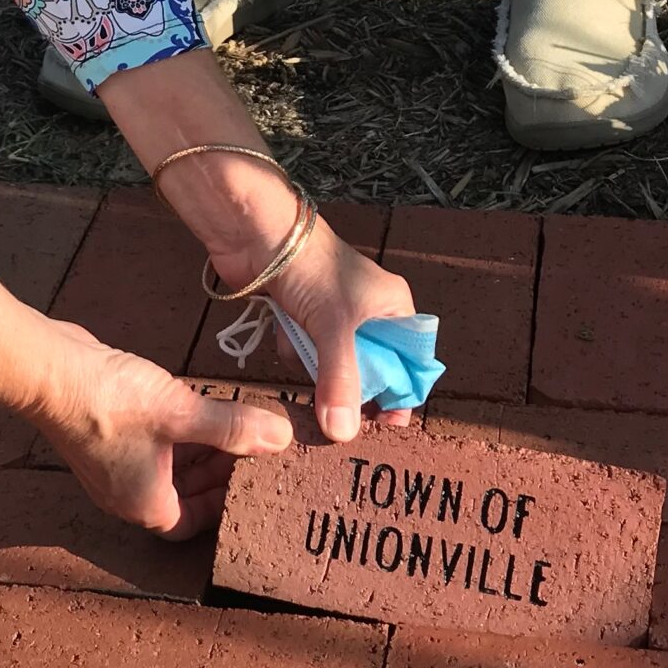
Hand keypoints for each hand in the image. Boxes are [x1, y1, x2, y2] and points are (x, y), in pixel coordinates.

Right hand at [37, 322, 294, 538]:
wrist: (50, 370)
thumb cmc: (110, 402)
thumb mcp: (182, 414)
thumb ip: (233, 427)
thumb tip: (282, 437)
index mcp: (145, 504)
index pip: (194, 524)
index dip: (225, 507)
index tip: (252, 479)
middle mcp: (126, 492)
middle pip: (184, 495)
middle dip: (218, 473)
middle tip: (252, 447)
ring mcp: (113, 462)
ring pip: (168, 466)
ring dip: (200, 449)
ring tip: (233, 423)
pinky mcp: (107, 433)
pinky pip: (151, 443)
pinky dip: (177, 431)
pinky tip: (197, 404)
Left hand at [256, 226, 419, 444]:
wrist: (257, 233)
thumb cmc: (310, 267)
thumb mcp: (333, 326)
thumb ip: (341, 380)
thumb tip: (343, 434)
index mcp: (393, 306)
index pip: (410, 361)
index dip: (400, 393)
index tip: (385, 424)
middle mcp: (370, 312)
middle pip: (370, 368)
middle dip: (348, 382)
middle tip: (335, 402)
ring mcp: (334, 315)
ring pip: (333, 364)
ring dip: (314, 363)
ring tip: (302, 344)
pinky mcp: (303, 317)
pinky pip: (306, 352)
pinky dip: (294, 348)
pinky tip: (283, 331)